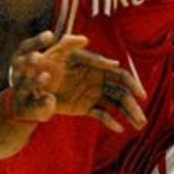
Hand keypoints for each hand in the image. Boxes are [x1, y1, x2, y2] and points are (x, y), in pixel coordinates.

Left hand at [8, 32, 147, 131]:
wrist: (32, 81)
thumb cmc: (46, 61)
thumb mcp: (58, 51)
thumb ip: (74, 45)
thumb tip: (107, 58)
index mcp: (98, 67)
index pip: (121, 76)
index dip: (133, 85)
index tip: (140, 96)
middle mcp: (99, 81)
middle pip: (122, 93)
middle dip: (133, 105)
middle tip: (142, 119)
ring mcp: (93, 94)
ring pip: (116, 105)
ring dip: (127, 114)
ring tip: (138, 126)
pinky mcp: (85, 107)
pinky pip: (102, 114)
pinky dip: (110, 121)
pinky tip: (119, 128)